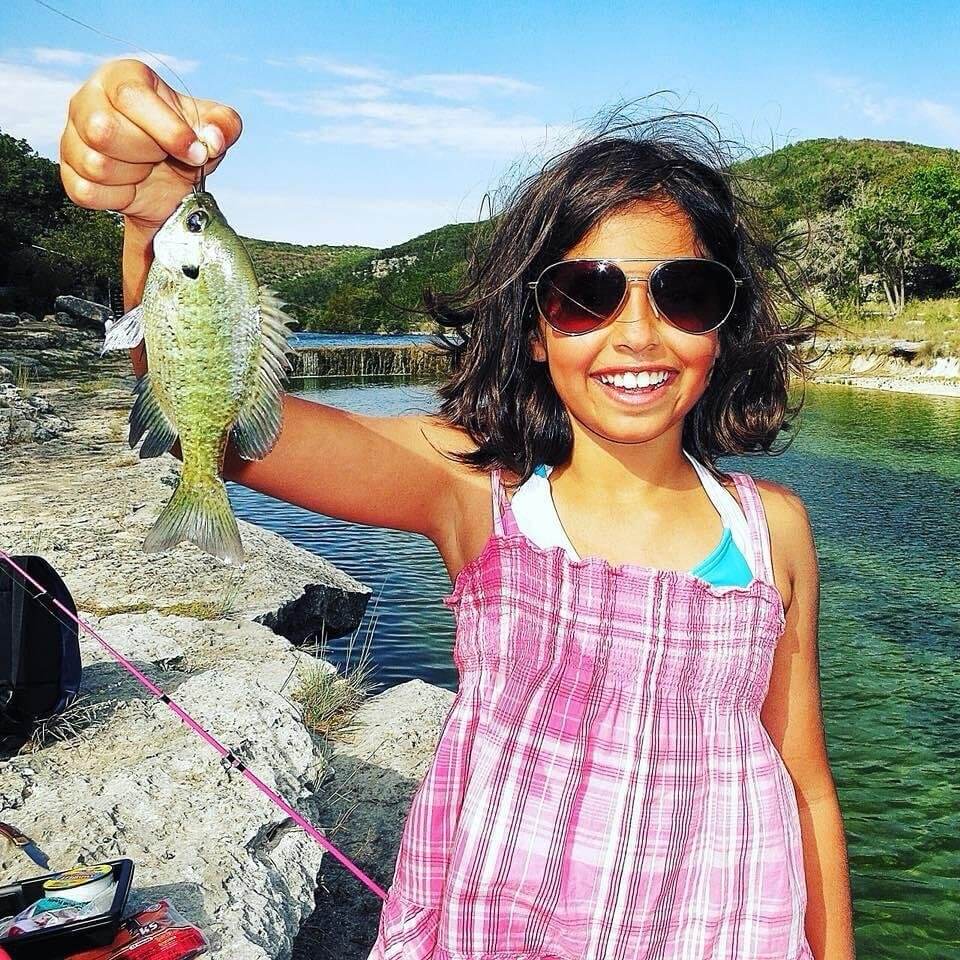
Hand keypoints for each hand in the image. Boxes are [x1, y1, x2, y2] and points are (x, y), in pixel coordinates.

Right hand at [60, 58, 242, 232]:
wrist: (166, 178)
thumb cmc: (184, 142)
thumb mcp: (212, 128)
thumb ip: (224, 125)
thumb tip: (213, 139)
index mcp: (122, 78)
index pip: (131, 96)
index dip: (168, 131)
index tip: (196, 154)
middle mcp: (87, 100)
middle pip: (105, 131)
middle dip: (147, 153)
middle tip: (162, 156)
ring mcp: (72, 137)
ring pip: (96, 164)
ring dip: (133, 176)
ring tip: (145, 167)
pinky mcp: (70, 173)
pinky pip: (88, 192)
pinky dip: (117, 198)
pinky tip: (131, 185)